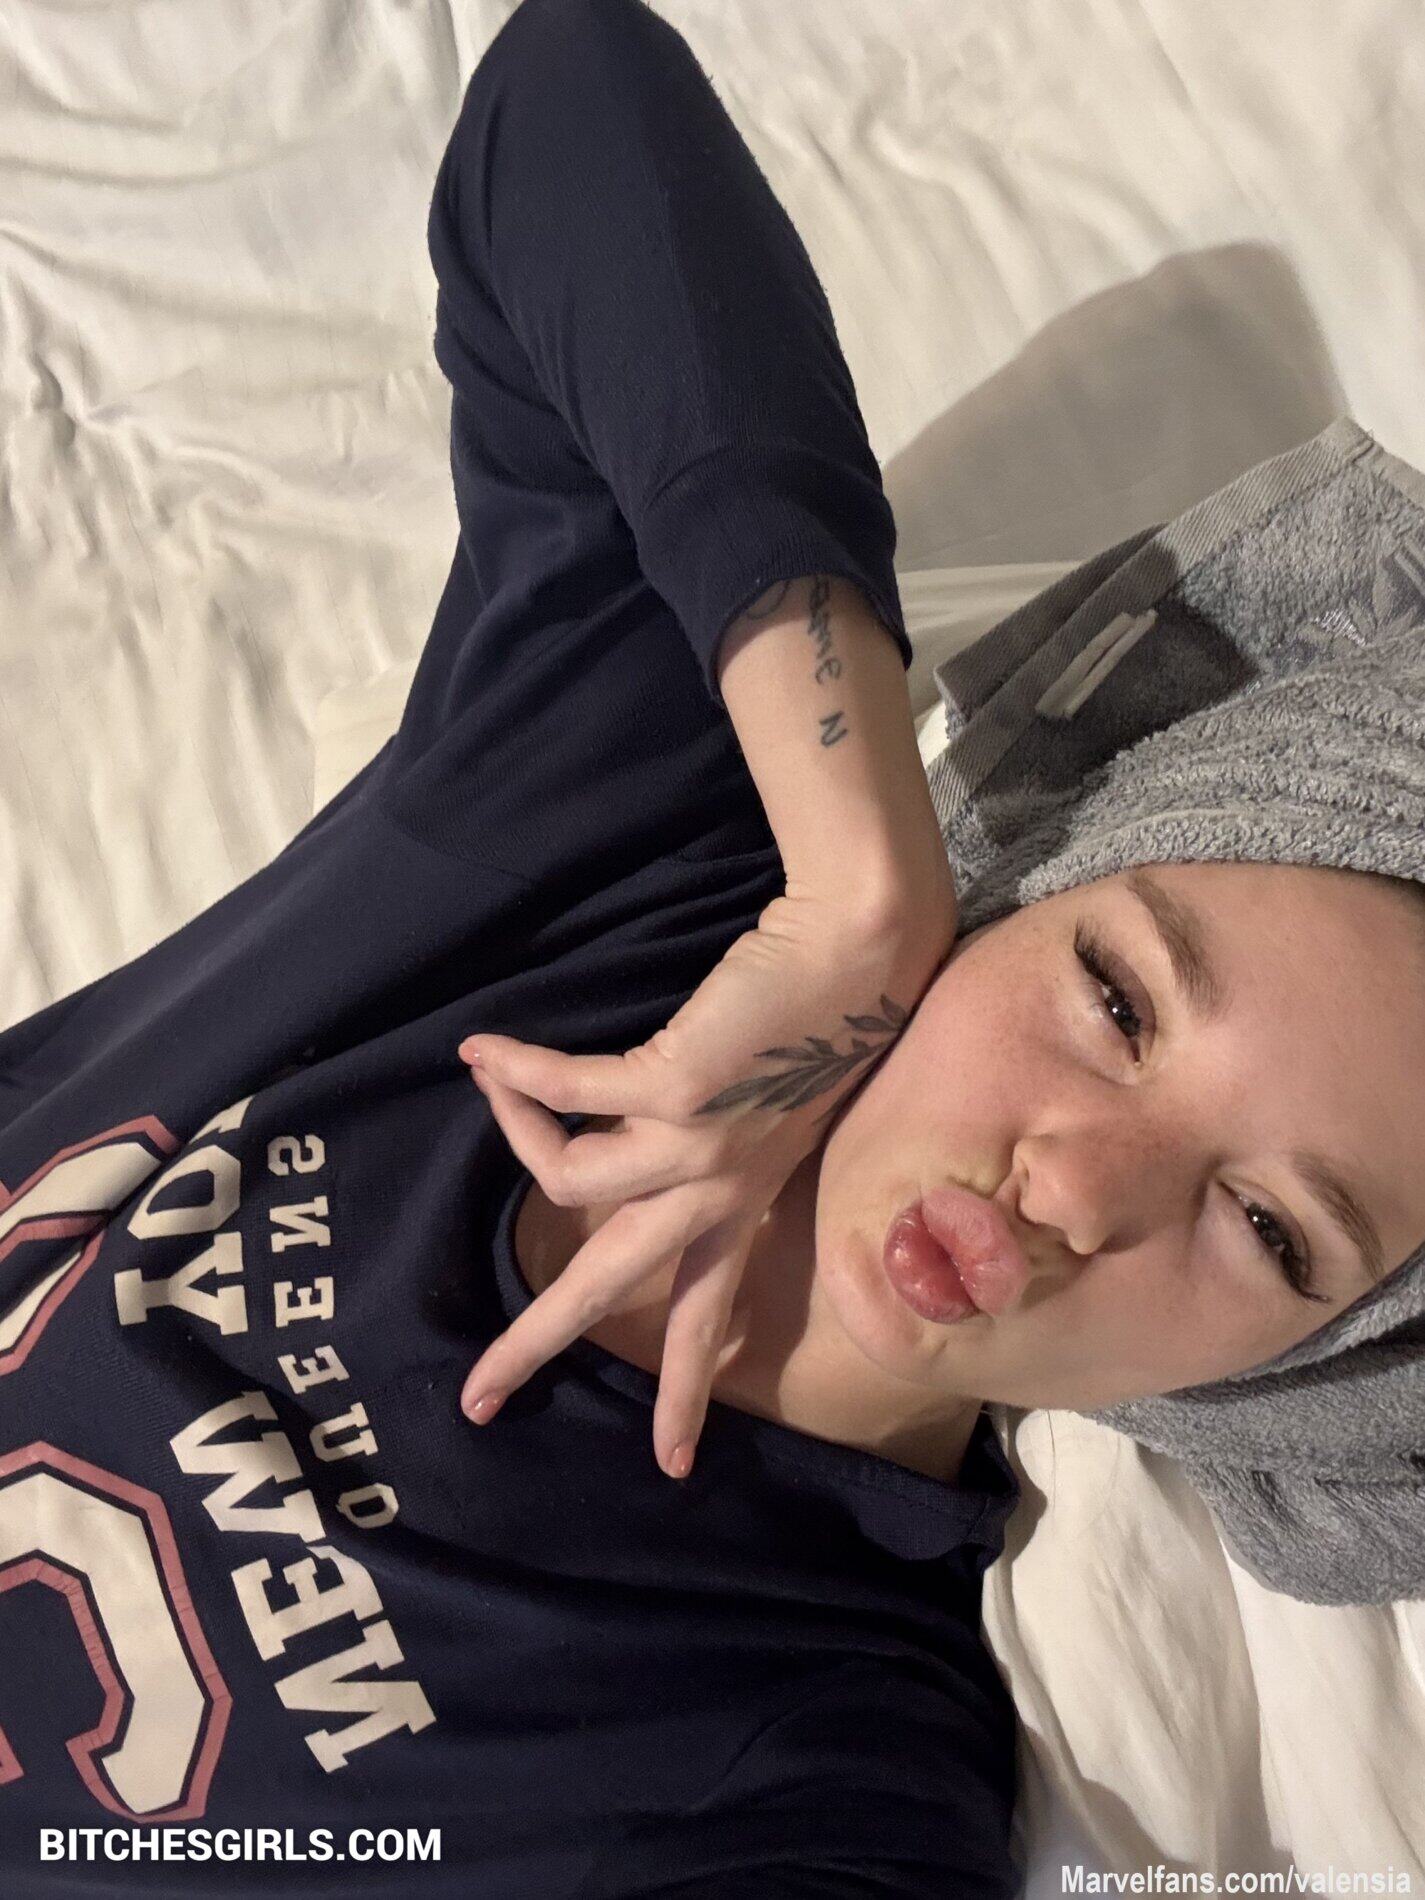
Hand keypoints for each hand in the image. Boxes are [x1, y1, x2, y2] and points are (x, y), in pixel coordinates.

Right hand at [455, 873, 957, 1479]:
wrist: (865, 947)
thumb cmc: (824, 1011)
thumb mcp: (774, 1104)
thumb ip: (712, 1142)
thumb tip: (624, 1142)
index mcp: (748, 1199)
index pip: (711, 1314)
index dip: (687, 1390)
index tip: (673, 1461)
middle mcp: (721, 1186)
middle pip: (616, 1287)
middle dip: (539, 1343)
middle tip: (477, 1400)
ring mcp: (698, 1142)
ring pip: (570, 1187)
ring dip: (518, 1134)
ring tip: (494, 1081)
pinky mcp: (675, 1086)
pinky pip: (567, 1092)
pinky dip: (517, 1074)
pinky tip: (483, 1052)